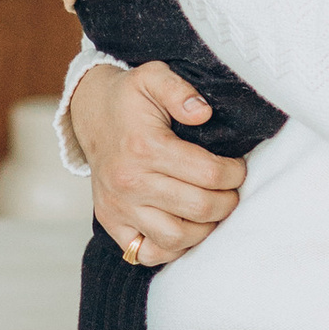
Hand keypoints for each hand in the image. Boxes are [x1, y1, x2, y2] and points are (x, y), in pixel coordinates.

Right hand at [66, 58, 246, 264]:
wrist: (91, 115)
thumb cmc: (129, 98)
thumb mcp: (153, 76)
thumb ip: (179, 89)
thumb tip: (202, 112)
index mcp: (144, 147)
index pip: (209, 174)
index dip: (234, 173)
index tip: (237, 167)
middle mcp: (129, 182)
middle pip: (199, 209)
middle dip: (227, 201)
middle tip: (231, 191)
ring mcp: (118, 207)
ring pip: (176, 238)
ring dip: (205, 229)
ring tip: (211, 209)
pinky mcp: (111, 222)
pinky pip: (147, 253)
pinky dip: (172, 248)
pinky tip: (185, 227)